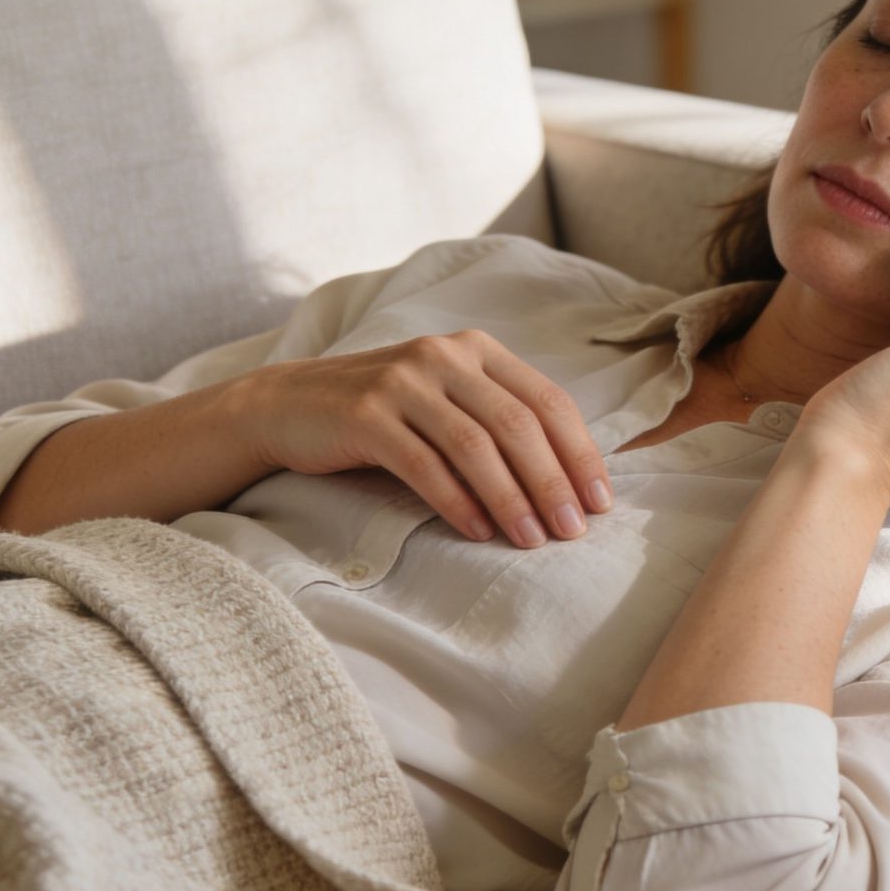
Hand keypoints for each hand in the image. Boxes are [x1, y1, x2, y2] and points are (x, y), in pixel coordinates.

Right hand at [236, 331, 611, 547]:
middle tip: (573, 531)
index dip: (580, 453)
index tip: (600, 502)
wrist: (289, 406)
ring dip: (511, 498)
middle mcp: (445, 356)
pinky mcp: (366, 413)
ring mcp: (403, 381)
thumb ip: (498, 421)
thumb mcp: (447, 401)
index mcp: (477, 350)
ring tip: (531, 541)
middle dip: (552, 482)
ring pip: (475, 445)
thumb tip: (568, 482)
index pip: (548, 401)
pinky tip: (478, 532)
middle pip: (518, 424)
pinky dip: (456, 501)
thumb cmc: (385, 415)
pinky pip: (424, 464)